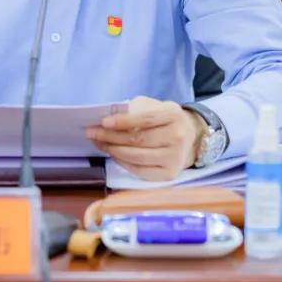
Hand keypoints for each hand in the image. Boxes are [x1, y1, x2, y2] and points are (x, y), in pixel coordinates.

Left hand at [86, 96, 205, 181]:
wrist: (189, 137)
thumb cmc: (164, 119)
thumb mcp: (153, 107)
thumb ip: (134, 110)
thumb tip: (107, 121)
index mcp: (173, 114)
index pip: (145, 119)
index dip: (122, 121)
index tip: (103, 122)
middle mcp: (178, 136)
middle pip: (138, 139)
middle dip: (110, 137)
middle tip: (91, 133)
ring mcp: (175, 158)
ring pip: (136, 157)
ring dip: (113, 150)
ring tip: (99, 143)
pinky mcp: (169, 174)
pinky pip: (140, 170)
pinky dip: (122, 162)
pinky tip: (113, 154)